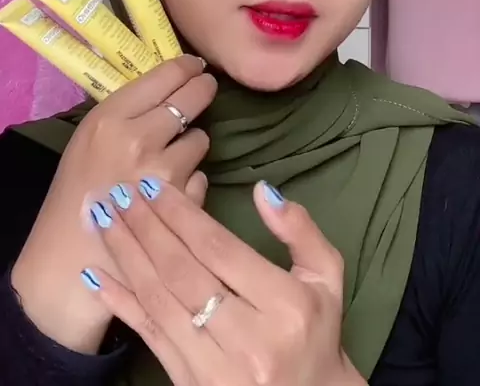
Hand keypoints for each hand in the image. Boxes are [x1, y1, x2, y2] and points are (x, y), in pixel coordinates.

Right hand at [11, 55, 215, 354]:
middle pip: (192, 98)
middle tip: (205, 89)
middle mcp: (140, 139)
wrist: (67, 262)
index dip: (187, 67)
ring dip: (193, 145)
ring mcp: (165, 174)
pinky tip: (172, 194)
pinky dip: (192, 181)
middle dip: (203, 90)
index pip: (165, 76)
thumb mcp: (87, 141)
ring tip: (172, 158)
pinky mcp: (183, 206)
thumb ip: (125, 115)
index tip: (196, 66)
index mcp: (110, 119)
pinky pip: (201, 177)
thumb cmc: (75, 196)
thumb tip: (169, 87)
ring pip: (201, 139)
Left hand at [81, 178, 365, 385]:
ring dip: (125, 256)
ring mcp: (214, 367)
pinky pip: (148, 337)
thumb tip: (263, 190)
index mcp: (284, 307)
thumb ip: (300, 231)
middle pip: (182, 272)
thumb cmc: (316, 333)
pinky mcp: (190, 384)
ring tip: (102, 219)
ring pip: (159, 301)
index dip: (182, 215)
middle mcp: (247, 338)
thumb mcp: (327, 278)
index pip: (220, 251)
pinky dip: (119, 304)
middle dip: (145, 227)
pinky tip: (95, 275)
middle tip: (118, 192)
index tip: (153, 185)